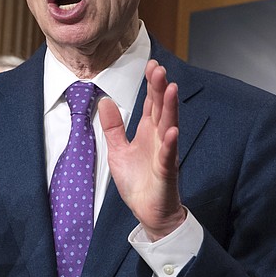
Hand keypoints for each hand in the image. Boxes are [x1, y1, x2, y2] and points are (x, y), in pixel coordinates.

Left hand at [101, 59, 185, 239]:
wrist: (148, 211)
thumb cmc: (138, 181)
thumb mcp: (118, 151)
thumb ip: (113, 127)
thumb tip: (104, 101)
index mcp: (148, 131)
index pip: (151, 103)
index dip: (151, 84)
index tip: (151, 64)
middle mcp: (159, 138)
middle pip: (161, 108)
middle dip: (160, 88)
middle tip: (159, 68)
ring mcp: (165, 153)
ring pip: (168, 125)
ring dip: (169, 107)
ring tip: (170, 88)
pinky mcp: (166, 171)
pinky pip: (168, 155)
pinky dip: (170, 143)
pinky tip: (171, 130)